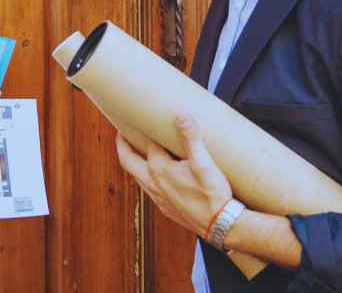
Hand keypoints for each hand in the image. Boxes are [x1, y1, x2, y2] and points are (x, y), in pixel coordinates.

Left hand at [115, 114, 232, 237]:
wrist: (221, 225)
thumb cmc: (213, 194)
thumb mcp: (204, 163)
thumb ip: (191, 138)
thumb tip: (181, 116)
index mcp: (159, 169)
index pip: (146, 143)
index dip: (143, 129)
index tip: (140, 118)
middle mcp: (153, 183)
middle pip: (127, 160)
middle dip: (122, 146)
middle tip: (120, 133)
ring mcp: (157, 197)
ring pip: (137, 177)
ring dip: (133, 163)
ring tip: (136, 152)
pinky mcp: (165, 208)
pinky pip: (148, 190)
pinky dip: (145, 178)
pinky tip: (156, 177)